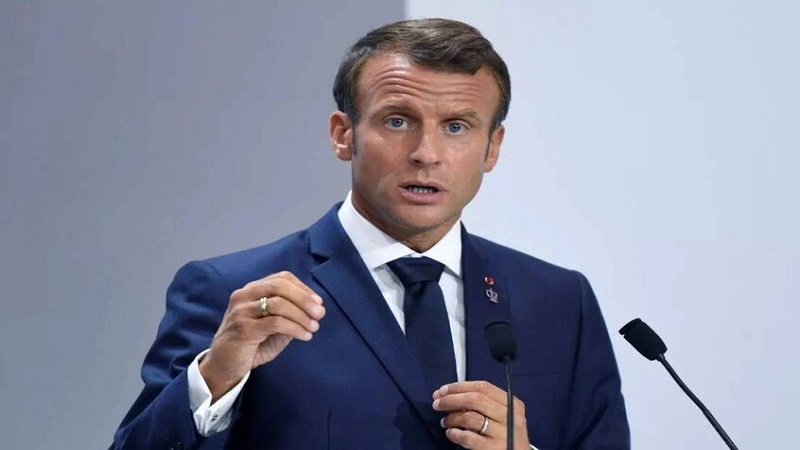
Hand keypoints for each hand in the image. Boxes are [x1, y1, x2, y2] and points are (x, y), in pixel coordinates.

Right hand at [199, 271, 324, 400]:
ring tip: (313, 327)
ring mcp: (241, 311)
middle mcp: (244, 295)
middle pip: (280, 286)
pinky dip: (295, 328)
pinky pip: (275, 323)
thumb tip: (314, 310)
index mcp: (251, 290)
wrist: (224, 367)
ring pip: (279, 304)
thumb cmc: (250, 345)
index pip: (281, 278)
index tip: (318, 303)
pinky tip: (304, 336)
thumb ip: (289, 316)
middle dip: (304, 299)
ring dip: (302, 315)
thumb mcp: (273, 327)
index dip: (303, 288)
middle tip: (320, 313)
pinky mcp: (243, 328)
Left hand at [432, 381, 529, 449]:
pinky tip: (451, 433)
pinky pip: (468, 437)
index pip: (483, 387)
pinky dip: (455, 433)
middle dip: (451, 399)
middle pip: (475, 399)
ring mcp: (503, 433)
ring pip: (470, 417)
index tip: (442, 390)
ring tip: (445, 422)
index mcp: (512, 403)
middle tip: (436, 404)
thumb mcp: (502, 416)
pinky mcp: (494, 448)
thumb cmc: (507, 435)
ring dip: (451, 418)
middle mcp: (510, 416)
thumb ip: (483, 405)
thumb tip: (449, 395)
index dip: (459, 386)